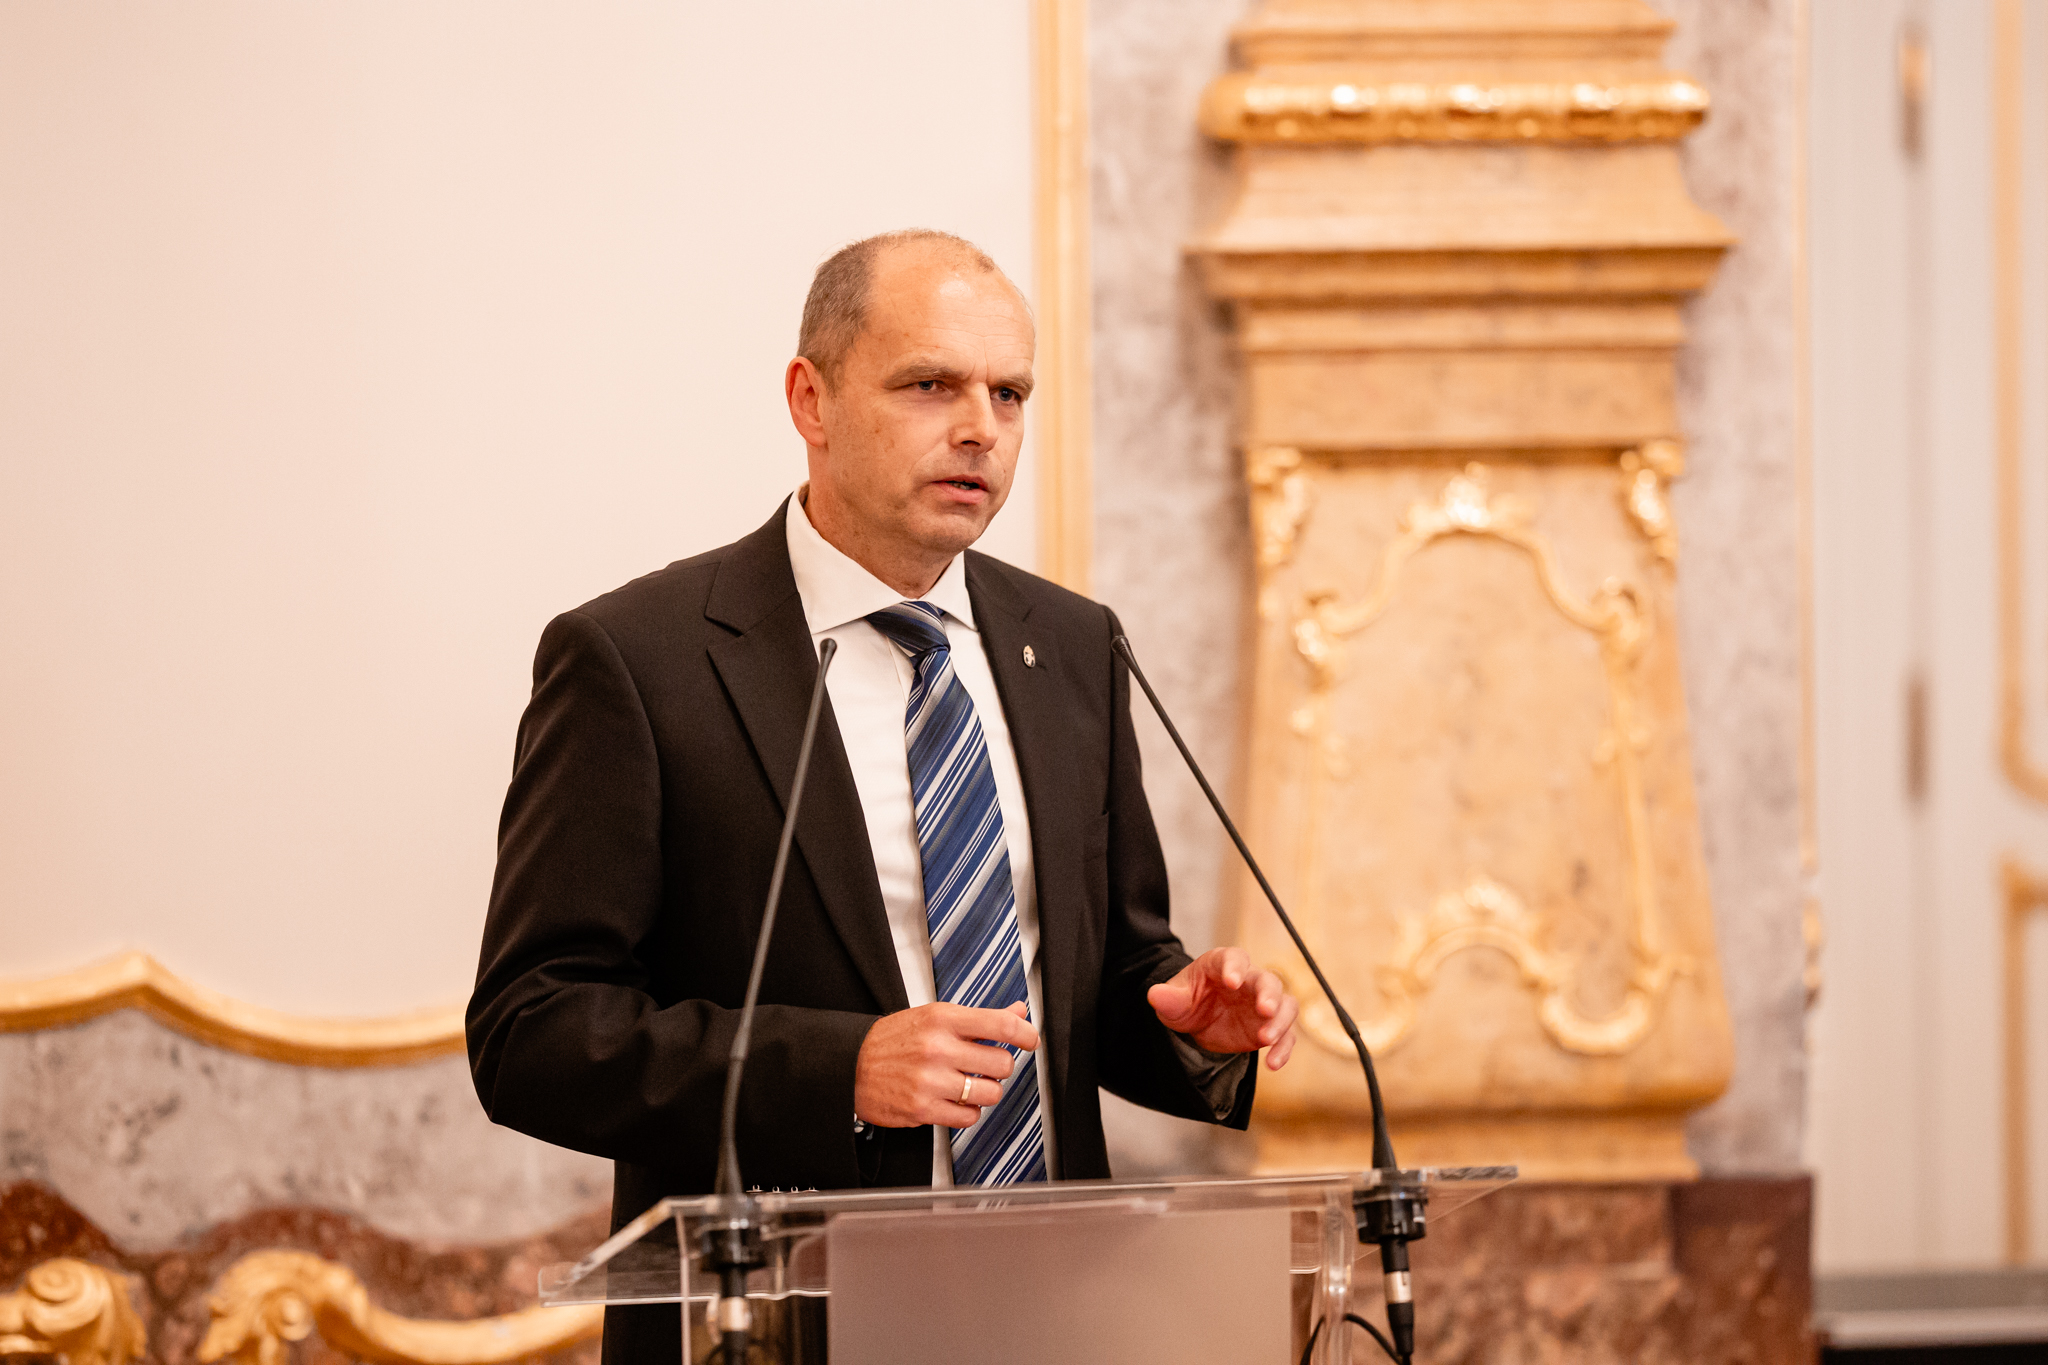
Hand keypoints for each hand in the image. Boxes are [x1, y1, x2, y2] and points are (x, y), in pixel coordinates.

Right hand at [854, 1001, 1037, 1128]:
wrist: (850, 1065)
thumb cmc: (894, 1040)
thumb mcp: (935, 1016)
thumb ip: (979, 1018)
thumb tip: (1017, 1011)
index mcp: (943, 1019)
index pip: (1000, 1024)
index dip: (1025, 1034)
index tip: (1030, 1040)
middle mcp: (938, 1048)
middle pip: (1002, 1063)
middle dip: (998, 1066)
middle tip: (984, 1064)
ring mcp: (931, 1080)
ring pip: (990, 1093)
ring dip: (986, 1091)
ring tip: (969, 1084)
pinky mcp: (923, 1109)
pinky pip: (970, 1117)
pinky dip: (968, 1111)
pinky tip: (954, 1100)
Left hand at [1146, 947, 1298, 1069]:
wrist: (1198, 1022)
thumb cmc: (1188, 1001)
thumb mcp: (1174, 1000)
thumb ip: (1168, 997)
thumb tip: (1154, 994)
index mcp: (1223, 964)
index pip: (1234, 958)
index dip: (1235, 967)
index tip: (1232, 981)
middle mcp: (1249, 980)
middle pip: (1268, 980)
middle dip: (1269, 995)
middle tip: (1265, 1010)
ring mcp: (1263, 1003)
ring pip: (1285, 1005)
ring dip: (1280, 1022)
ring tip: (1266, 1040)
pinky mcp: (1270, 1026)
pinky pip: (1286, 1035)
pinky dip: (1283, 1049)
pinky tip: (1273, 1064)